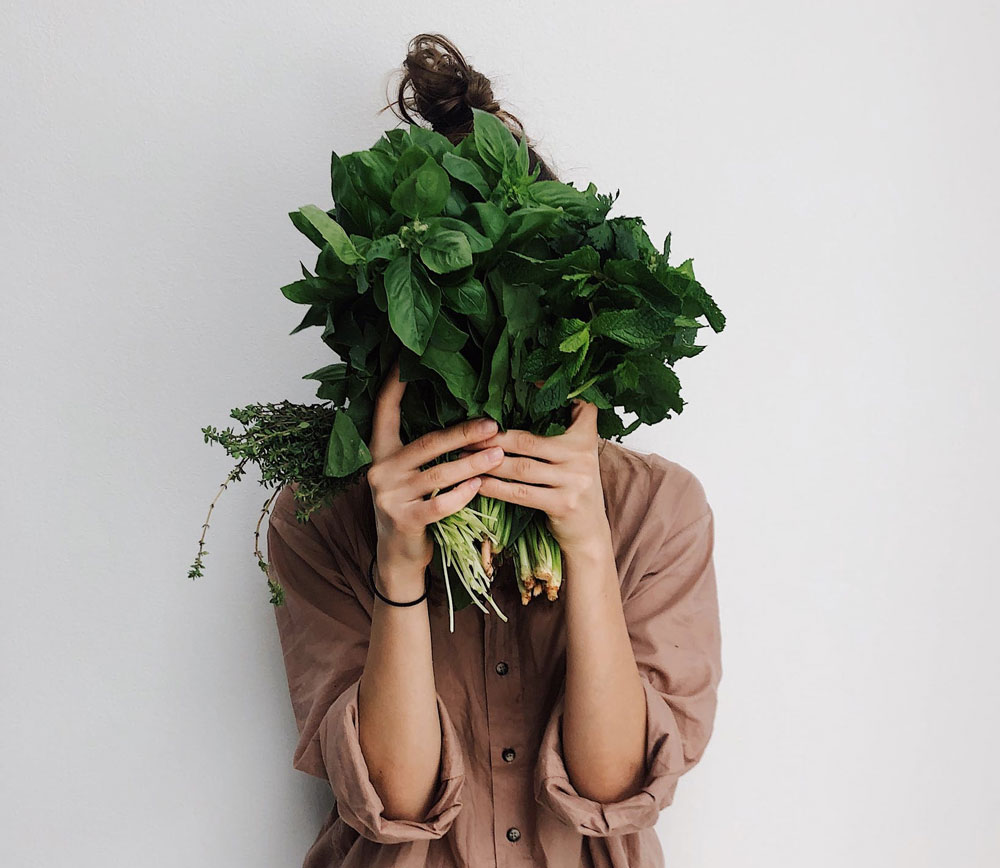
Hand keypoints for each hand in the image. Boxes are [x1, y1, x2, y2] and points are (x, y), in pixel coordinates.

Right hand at [366, 359, 506, 590]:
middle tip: (493, 424)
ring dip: (473, 464)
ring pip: (439, 474)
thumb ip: (424, 451)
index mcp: (380, 451)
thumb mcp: (409, 475)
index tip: (406, 359)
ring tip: (499, 455)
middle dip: (463, 433)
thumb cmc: (413, 507)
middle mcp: (380, 470)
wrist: (398, 556)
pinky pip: (440, 504)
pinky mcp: (403, 520)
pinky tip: (481, 486)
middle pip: (427, 443)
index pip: (384, 410)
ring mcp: (389, 496)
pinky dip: (463, 494)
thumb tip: (466, 421)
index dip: (394, 384)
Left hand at [472, 398, 608, 552]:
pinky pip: (521, 493)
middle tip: (466, 432)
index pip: (577, 407)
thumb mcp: (577, 455)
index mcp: (585, 437)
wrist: (590, 532)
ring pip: (521, 467)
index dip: (551, 393)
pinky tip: (478, 482)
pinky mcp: (563, 504)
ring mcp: (574, 481)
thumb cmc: (573, 487)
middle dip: (493, 437)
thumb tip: (524, 399)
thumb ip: (561, 431)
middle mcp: (582, 456)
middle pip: (529, 440)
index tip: (526, 380)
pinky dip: (496, 487)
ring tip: (464, 456)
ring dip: (488, 461)